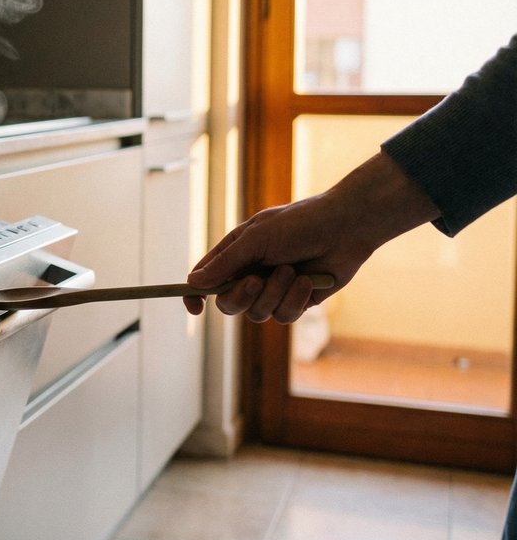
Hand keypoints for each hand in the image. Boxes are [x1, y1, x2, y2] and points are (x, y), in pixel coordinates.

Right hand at [184, 152, 439, 322]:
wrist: (345, 228)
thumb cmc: (299, 224)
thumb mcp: (256, 238)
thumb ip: (225, 263)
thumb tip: (194, 282)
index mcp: (235, 255)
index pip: (205, 280)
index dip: (195, 295)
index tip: (194, 308)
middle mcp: (251, 274)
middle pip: (229, 304)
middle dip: (241, 296)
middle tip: (255, 281)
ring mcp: (274, 290)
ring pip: (258, 313)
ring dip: (275, 293)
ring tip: (292, 270)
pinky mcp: (297, 302)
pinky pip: (284, 316)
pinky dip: (295, 299)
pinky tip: (308, 280)